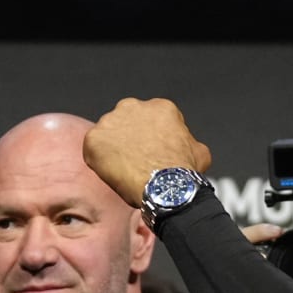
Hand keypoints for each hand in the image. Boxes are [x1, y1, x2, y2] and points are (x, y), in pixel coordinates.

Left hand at [83, 98, 211, 207]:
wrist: (165, 186)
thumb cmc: (184, 171)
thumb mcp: (199, 152)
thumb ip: (188, 143)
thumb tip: (191, 148)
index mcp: (160, 107)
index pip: (148, 120)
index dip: (148, 139)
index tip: (150, 154)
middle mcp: (134, 106)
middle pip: (125, 122)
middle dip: (128, 139)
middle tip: (134, 161)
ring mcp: (112, 121)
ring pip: (108, 135)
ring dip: (112, 150)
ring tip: (123, 171)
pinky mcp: (95, 138)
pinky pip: (93, 150)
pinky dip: (99, 162)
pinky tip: (111, 175)